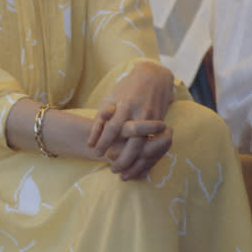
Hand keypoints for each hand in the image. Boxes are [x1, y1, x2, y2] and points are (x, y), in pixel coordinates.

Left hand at [88, 62, 173, 179]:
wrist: (154, 77)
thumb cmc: (126, 90)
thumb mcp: (109, 99)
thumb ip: (99, 120)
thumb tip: (90, 144)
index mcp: (125, 106)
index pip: (113, 128)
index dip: (104, 142)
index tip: (96, 153)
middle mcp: (141, 114)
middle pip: (133, 142)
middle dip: (123, 159)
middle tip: (113, 169)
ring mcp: (154, 120)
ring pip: (146, 148)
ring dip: (136, 163)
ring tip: (124, 173)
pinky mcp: (162, 124)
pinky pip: (156, 146)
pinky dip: (148, 159)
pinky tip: (139, 168)